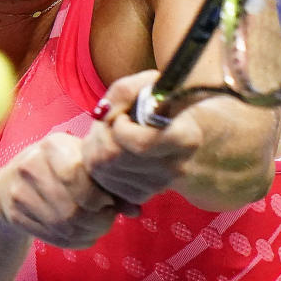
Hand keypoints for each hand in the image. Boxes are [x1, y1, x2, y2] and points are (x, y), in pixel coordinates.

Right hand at [0, 133, 129, 248]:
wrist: (8, 184)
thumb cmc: (56, 168)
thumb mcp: (79, 162)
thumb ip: (107, 181)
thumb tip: (135, 209)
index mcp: (51, 146)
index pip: (77, 175)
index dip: (98, 195)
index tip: (109, 200)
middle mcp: (31, 166)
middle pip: (72, 206)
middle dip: (98, 218)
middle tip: (108, 217)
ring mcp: (19, 192)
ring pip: (64, 225)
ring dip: (90, 232)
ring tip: (99, 226)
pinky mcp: (16, 215)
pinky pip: (53, 237)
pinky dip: (76, 240)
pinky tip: (84, 234)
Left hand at [82, 70, 202, 204]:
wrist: (174, 130)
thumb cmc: (160, 103)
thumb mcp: (147, 84)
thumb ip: (124, 92)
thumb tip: (103, 114)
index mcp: (185, 139)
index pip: (141, 144)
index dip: (121, 129)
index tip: (122, 117)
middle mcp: (174, 168)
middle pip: (114, 156)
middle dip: (101, 134)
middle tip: (109, 123)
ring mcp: (157, 186)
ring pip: (104, 170)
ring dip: (96, 147)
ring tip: (109, 134)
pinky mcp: (140, 195)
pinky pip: (104, 183)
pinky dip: (99, 165)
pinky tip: (111, 151)